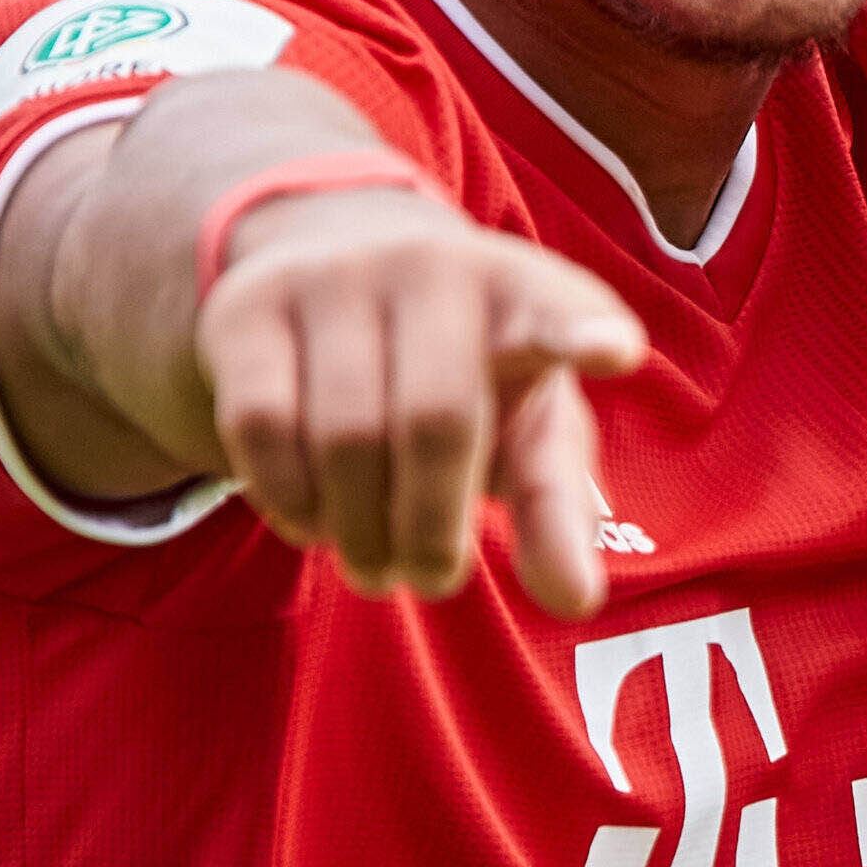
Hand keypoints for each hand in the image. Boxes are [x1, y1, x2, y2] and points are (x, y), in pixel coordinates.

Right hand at [190, 187, 649, 612]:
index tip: (617, 352)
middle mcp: (431, 266)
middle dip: (432, 531)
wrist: (334, 268)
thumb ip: (555, 508)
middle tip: (434, 579)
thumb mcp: (522, 429)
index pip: (558, 307)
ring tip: (376, 563)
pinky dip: (290, 501)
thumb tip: (576, 601)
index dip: (584, 329)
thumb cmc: (461, 372)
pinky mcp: (249, 307)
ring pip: (344, 435)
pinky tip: (315, 521)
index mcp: (522, 291)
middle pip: (437, 422)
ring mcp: (334, 277)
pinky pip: (262, 427)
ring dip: (359, 533)